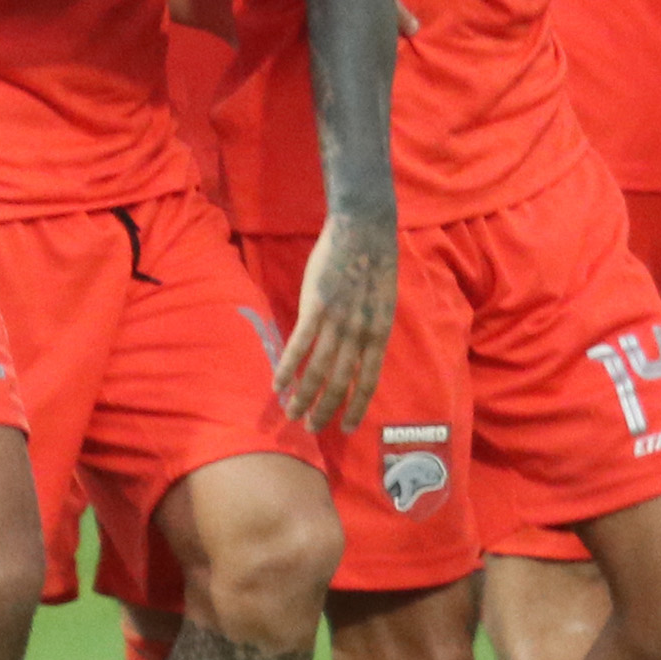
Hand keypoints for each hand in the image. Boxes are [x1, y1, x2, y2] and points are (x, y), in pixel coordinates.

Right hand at [273, 211, 397, 429]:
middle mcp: (359, 334)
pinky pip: (300, 345)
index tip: (347, 428)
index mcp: (379, 334)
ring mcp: (337, 321)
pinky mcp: (316, 306)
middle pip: (341, 382)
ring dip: (303, 395)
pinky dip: (288, 367)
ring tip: (291, 413)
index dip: (357, 407)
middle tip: (311, 427)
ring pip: (318, 370)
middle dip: (325, 409)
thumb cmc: (374, 266)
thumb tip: (358, 356)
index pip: (368, 381)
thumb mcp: (382, 305)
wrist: (364, 231)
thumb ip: (370, 331)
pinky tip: (278, 383)